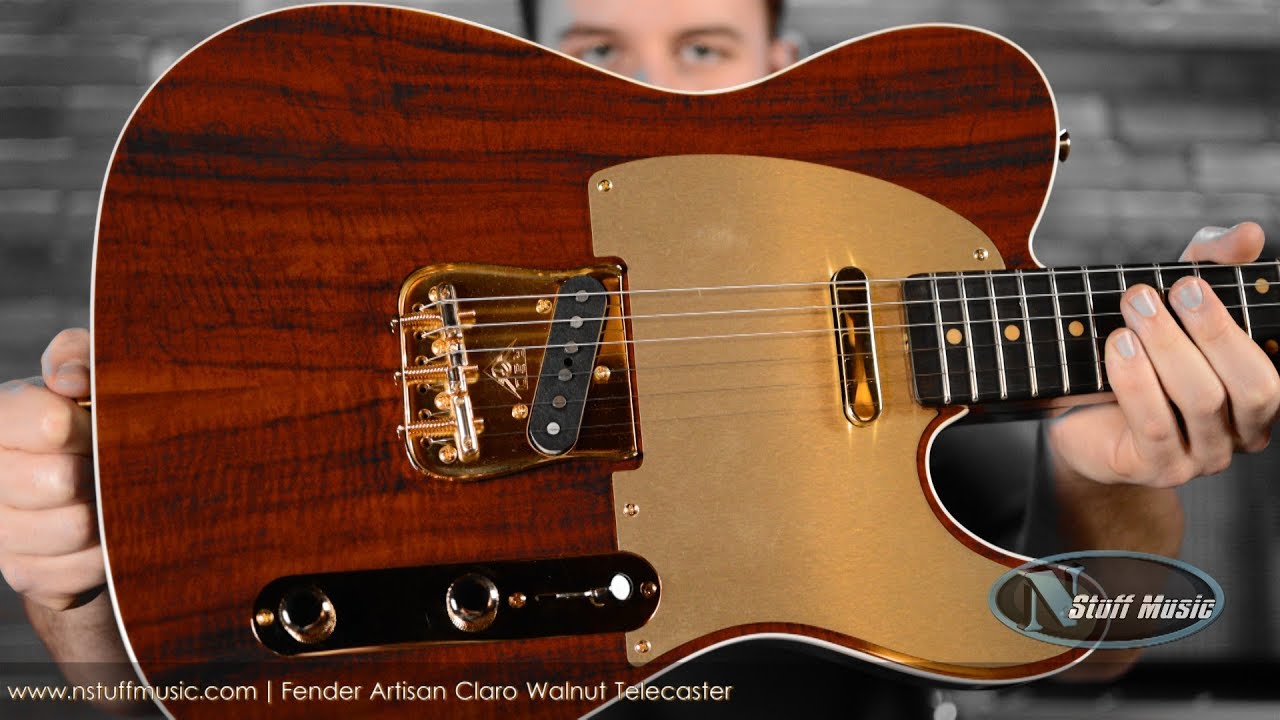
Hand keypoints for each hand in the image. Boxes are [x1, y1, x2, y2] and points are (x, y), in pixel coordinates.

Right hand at [0, 328, 103, 609]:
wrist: (100, 484)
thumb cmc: (97, 415)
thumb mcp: (95, 371)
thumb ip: (80, 355)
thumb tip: (68, 380)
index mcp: (1, 418)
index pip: (50, 424)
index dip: (91, 427)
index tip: (99, 424)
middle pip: (62, 481)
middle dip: (101, 471)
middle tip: (110, 464)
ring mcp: (0, 529)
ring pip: (74, 528)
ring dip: (108, 514)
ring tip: (110, 497)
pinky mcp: (24, 572)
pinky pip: (77, 570)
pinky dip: (105, 554)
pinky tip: (106, 534)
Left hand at [1048, 222, 1279, 488]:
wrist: (1076, 418)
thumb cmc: (1136, 355)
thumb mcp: (1173, 305)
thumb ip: (1211, 266)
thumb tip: (1248, 233)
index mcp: (1257, 396)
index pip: (1270, 364)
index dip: (1235, 322)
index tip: (1191, 281)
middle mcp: (1242, 432)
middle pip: (1251, 385)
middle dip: (1208, 331)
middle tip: (1153, 292)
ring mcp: (1204, 457)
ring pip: (1202, 400)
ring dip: (1165, 347)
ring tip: (1132, 310)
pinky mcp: (1158, 469)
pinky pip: (1156, 424)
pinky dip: (1136, 380)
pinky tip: (1118, 347)